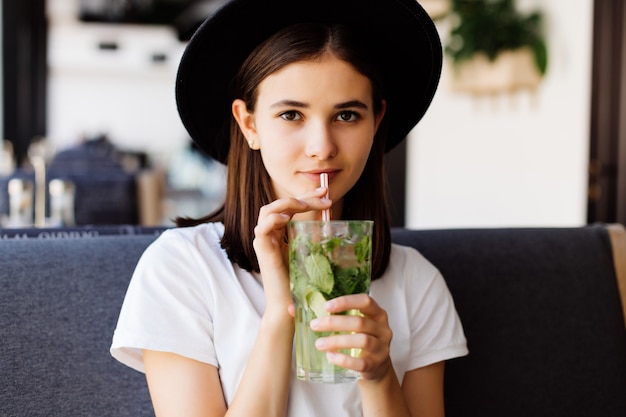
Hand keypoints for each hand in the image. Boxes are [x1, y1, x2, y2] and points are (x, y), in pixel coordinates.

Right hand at [252, 188, 330, 302]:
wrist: (289, 306)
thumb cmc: (301, 283)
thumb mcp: (311, 253)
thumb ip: (315, 236)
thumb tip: (332, 218)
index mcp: (281, 233)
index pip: (291, 207)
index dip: (308, 196)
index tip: (327, 192)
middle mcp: (270, 234)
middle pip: (281, 204)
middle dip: (303, 196)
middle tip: (324, 195)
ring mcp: (264, 241)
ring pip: (267, 210)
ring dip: (288, 203)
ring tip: (306, 205)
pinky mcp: (262, 250)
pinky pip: (262, 228)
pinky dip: (273, 219)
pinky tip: (287, 219)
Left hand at [310, 293, 393, 380]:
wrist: (377, 367)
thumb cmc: (363, 339)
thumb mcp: (360, 325)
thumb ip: (344, 316)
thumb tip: (313, 313)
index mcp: (378, 314)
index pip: (365, 301)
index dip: (346, 302)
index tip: (326, 306)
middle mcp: (383, 330)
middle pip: (359, 322)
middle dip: (334, 323)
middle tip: (314, 325)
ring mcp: (381, 348)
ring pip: (361, 341)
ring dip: (337, 341)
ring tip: (319, 344)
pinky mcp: (375, 365)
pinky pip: (360, 363)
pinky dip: (343, 359)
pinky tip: (330, 356)